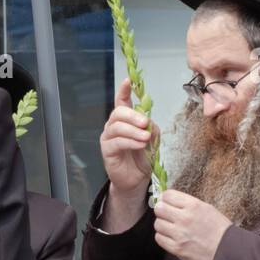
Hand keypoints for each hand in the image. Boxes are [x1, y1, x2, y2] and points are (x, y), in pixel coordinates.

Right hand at [98, 76, 158, 231]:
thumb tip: (146, 123)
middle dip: (132, 115)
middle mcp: (114, 126)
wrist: (137, 179)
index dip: (124, 90)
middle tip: (145, 122)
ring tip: (145, 137)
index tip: (128, 80)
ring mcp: (109, 138)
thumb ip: (150, 127)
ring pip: (117, 127)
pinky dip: (130, 141)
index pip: (122, 101)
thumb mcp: (152, 138)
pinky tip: (140, 144)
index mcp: (125, 120)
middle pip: (118, 112)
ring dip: (133, 131)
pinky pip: (117, 142)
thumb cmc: (143, 157)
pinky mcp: (107, 151)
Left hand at [152, 189, 231, 259]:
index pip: (167, 195)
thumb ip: (188, 204)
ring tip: (171, 228)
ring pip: (157, 224)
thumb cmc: (220, 229)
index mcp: (193, 205)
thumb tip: (170, 201)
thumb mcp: (207, 209)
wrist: (228, 250)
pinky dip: (163, 238)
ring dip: (163, 225)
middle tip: (167, 216)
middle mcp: (184, 218)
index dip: (166, 198)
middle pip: (159, 209)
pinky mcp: (176, 248)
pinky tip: (171, 238)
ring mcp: (179, 234)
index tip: (167, 203)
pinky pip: (159, 238)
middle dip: (162, 211)